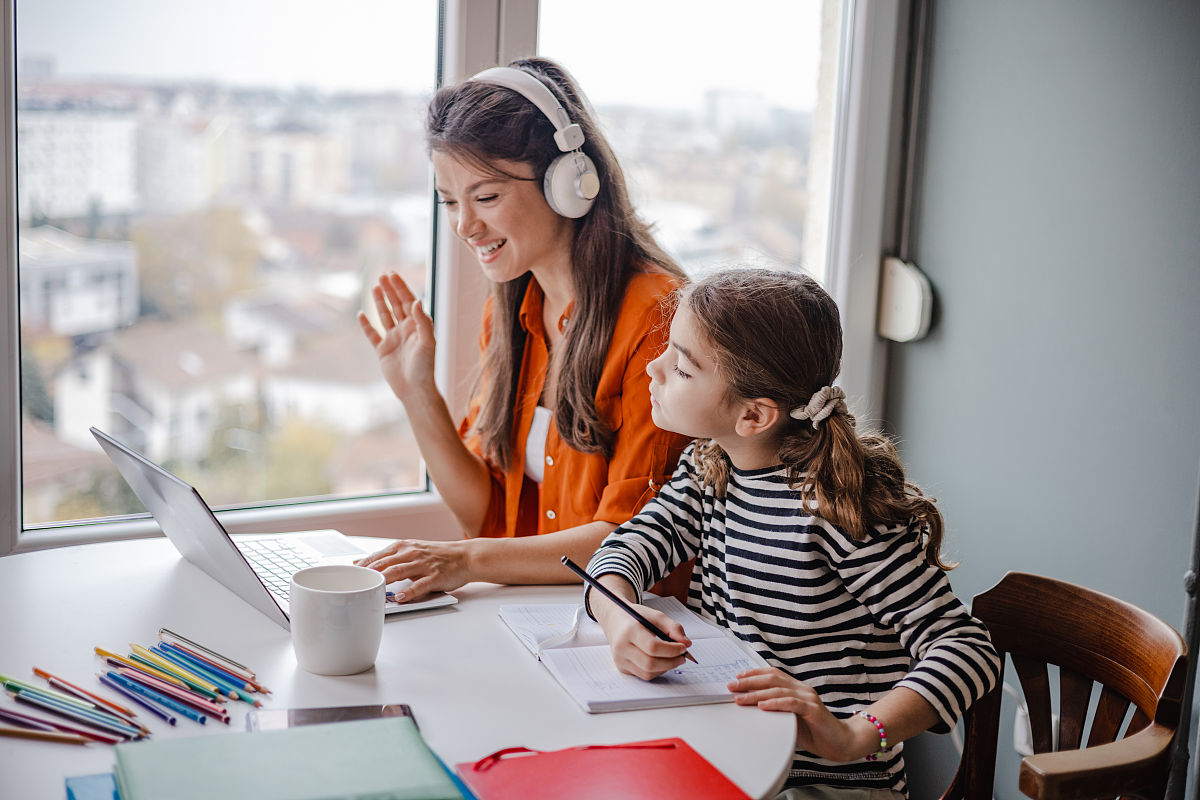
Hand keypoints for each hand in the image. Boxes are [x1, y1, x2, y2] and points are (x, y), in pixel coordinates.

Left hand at [354, 539, 470, 600]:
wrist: (466, 556)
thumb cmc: (438, 556)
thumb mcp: (412, 550)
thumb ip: (388, 557)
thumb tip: (362, 563)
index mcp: (405, 546)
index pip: (378, 555)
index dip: (362, 566)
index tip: (349, 576)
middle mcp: (412, 553)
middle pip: (385, 563)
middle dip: (368, 574)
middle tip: (355, 585)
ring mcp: (424, 565)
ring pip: (399, 572)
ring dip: (384, 581)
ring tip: (371, 590)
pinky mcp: (436, 576)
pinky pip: (420, 585)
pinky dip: (409, 592)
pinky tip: (400, 598)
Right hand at [358, 272, 435, 402]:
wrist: (415, 389)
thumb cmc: (425, 367)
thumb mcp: (427, 342)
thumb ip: (422, 321)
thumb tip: (416, 300)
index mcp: (417, 326)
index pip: (408, 302)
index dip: (400, 288)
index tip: (392, 275)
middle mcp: (405, 330)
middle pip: (396, 305)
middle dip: (389, 290)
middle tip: (382, 276)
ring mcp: (393, 339)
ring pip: (385, 316)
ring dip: (380, 302)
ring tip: (374, 287)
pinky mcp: (383, 350)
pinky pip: (372, 334)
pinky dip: (366, 325)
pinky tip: (361, 314)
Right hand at [594, 599, 690, 680]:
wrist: (615, 621)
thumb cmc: (635, 618)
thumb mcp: (656, 616)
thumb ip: (673, 628)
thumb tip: (686, 643)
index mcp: (629, 631)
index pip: (652, 647)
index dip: (671, 649)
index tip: (683, 647)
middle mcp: (622, 647)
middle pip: (650, 663)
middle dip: (671, 662)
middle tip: (682, 656)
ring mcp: (620, 660)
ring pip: (648, 673)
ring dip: (666, 668)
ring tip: (673, 658)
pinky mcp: (623, 668)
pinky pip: (644, 676)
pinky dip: (657, 671)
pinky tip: (662, 661)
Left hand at [728, 667, 870, 761]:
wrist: (842, 742)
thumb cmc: (816, 732)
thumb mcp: (791, 719)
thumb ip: (777, 711)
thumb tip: (753, 708)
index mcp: (797, 688)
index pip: (773, 674)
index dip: (754, 673)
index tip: (737, 677)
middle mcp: (802, 689)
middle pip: (772, 678)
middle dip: (749, 681)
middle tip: (732, 686)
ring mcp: (808, 698)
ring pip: (778, 689)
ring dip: (756, 693)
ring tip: (741, 698)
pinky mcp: (813, 710)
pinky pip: (791, 703)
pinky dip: (775, 703)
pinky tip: (763, 705)